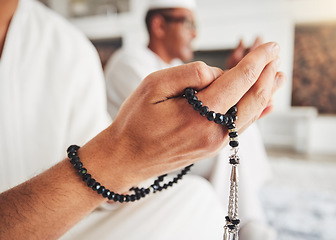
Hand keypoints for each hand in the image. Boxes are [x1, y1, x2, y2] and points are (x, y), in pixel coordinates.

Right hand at [79, 42, 284, 192]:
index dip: (257, 60)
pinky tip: (266, 106)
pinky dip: (256, 113)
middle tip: (275, 54)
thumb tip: (215, 73)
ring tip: (277, 76)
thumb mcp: (153, 86)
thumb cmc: (135, 122)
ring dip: (265, 92)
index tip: (270, 45)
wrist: (127, 158)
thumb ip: (188, 74)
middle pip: (252, 98)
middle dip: (266, 73)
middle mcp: (214, 131)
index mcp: (200, 113)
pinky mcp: (211, 147)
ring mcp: (215, 142)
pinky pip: (241, 127)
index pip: (240, 80)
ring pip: (250, 114)